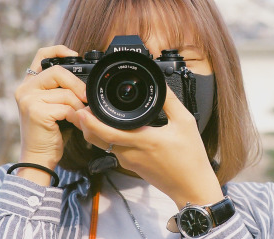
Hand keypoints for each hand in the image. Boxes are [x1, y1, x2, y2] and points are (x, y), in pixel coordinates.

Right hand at [14, 46, 86, 183]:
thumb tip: (85, 80)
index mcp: (29, 84)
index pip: (41, 55)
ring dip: (78, 105)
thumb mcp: (54, 105)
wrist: (39, 157)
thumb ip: (61, 89)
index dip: (59, 50)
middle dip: (77, 85)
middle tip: (86, 98)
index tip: (75, 54)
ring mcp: (28, 99)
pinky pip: (66, 107)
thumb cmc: (50, 132)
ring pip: (65, 92)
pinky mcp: (36, 111)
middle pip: (58, 72)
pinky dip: (75, 115)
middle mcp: (24, 89)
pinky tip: (74, 123)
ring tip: (79, 116)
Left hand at [76, 86, 223, 208]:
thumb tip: (159, 85)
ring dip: (94, 130)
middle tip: (83, 106)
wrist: (191, 187)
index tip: (82, 108)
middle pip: (96, 139)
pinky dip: (106, 137)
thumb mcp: (185, 123)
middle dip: (85, 123)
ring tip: (94, 113)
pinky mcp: (132, 166)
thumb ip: (170, 101)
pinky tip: (112, 127)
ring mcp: (129, 161)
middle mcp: (130, 153)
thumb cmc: (190, 158)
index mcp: (142, 140)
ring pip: (102, 144)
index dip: (89, 121)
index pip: (106, 132)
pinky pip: (112, 149)